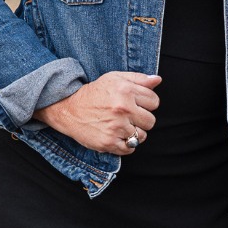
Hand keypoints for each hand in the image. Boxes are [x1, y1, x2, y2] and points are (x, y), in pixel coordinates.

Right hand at [33, 72, 160, 153]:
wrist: (69, 109)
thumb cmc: (94, 93)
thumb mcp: (115, 78)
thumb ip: (138, 79)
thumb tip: (157, 80)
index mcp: (126, 90)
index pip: (154, 101)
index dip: (147, 103)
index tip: (136, 104)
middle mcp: (122, 108)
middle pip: (151, 121)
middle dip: (141, 119)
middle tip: (128, 116)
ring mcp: (116, 127)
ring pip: (142, 137)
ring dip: (134, 133)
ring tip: (121, 126)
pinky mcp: (109, 142)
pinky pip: (130, 149)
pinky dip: (125, 145)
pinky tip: (116, 135)